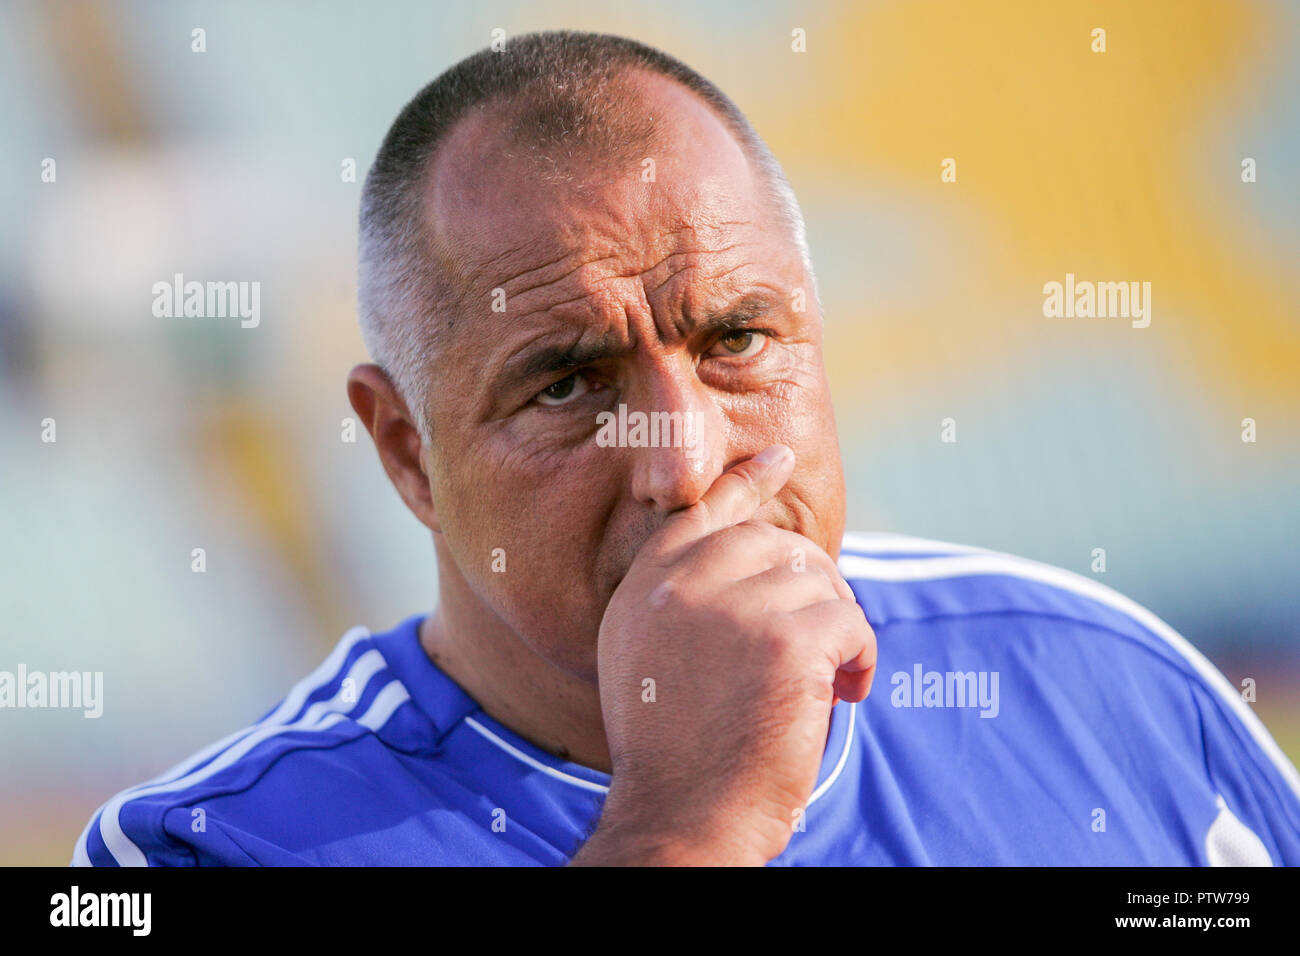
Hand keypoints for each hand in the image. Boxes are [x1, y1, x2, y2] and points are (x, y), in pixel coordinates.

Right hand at [571, 445, 875, 865]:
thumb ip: (679, 601)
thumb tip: (754, 557)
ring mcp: (733, 606)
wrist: (683, 818)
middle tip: (821, 641)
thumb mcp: (647, 660)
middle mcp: (681, 584)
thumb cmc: (674, 754)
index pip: (702, 511)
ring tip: (828, 680)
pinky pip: (851, 621)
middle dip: (810, 588)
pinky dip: (860, 659)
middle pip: (775, 544)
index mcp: (644, 587)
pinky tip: (846, 694)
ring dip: (835, 629)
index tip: (781, 458)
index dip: (747, 482)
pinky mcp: (786, 640)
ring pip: (819, 581)